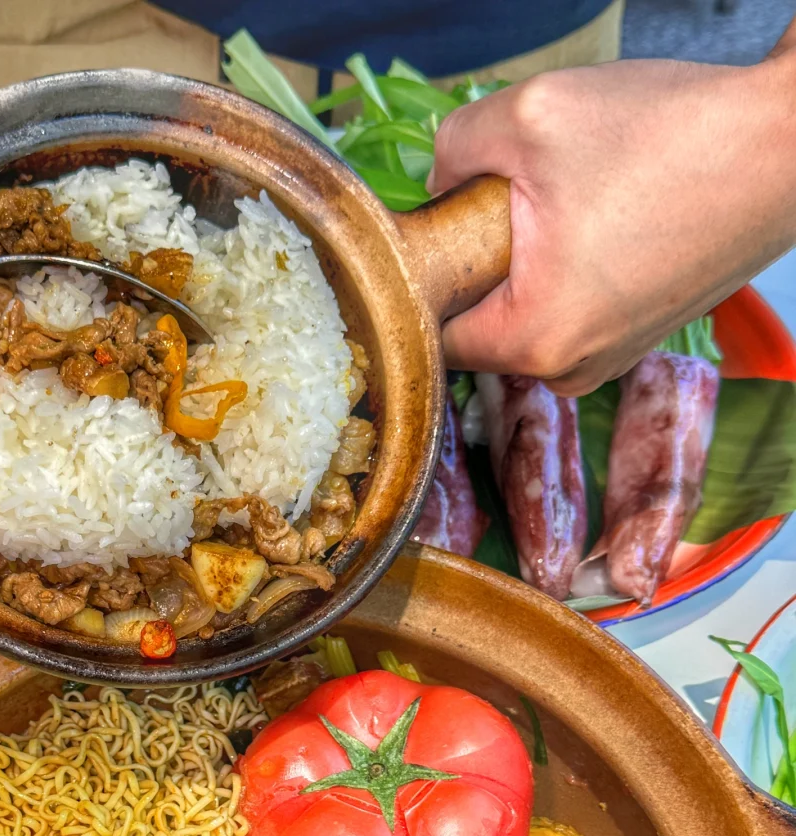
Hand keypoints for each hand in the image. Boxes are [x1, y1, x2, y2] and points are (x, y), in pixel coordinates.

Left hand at [429, 20, 795, 393]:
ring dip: (526, 262)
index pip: (432, 332)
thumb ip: (453, 149)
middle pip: (479, 327)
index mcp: (534, 341)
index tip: (438, 220)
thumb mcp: (531, 115)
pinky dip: (569, 266)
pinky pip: (572, 308)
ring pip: (526, 316)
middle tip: (510, 194)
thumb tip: (435, 183)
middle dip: (480, 262)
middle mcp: (572, 370)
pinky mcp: (638, 334)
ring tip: (570, 199)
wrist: (785, 145)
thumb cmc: (671, 136)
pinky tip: (602, 214)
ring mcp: (610, 357)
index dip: (425, 272)